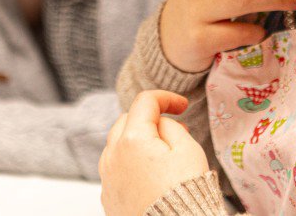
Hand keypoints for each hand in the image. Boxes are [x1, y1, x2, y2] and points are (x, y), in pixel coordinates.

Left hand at [100, 90, 208, 215]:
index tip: (182, 106)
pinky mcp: (109, 197)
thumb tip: (161, 124)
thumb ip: (171, 127)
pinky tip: (151, 175)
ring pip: (117, 145)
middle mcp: (113, 156)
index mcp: (132, 139)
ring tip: (163, 153)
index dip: (166, 98)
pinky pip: (116, 170)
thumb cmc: (184, 193)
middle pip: (126, 121)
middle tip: (175, 128)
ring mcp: (107, 178)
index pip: (145, 102)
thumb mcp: (188, 150)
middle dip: (149, 119)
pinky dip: (131, 163)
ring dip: (137, 141)